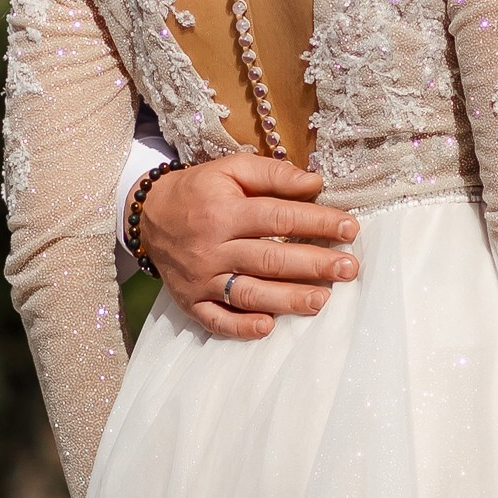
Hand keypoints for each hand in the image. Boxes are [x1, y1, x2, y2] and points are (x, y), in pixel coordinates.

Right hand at [138, 156, 359, 340]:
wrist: (148, 217)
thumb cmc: (199, 191)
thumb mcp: (230, 169)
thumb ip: (272, 174)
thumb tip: (315, 183)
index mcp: (224, 211)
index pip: (279, 218)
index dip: (317, 223)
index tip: (350, 229)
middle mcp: (212, 247)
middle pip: (270, 259)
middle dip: (313, 265)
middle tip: (348, 269)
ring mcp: (201, 278)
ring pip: (248, 293)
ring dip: (287, 299)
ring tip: (322, 300)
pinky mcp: (191, 301)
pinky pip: (216, 320)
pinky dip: (241, 327)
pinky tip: (269, 327)